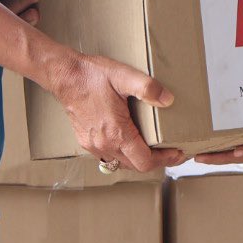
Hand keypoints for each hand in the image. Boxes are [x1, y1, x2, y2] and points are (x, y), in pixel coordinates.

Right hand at [49, 53, 182, 172]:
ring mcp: (93, 145)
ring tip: (154, 149)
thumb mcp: (124, 75)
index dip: (164, 160)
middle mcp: (104, 144)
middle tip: (171, 151)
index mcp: (116, 133)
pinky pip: (108, 156)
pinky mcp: (87, 141)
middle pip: (135, 166)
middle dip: (156, 161)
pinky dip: (123, 155)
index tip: (177, 153)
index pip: (145, 162)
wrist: (65, 76)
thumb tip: (168, 100)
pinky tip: (130, 142)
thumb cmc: (93, 76)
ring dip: (139, 159)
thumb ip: (147, 88)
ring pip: (121, 163)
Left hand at [195, 138, 242, 167]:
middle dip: (211, 151)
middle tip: (196, 147)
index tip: (194, 157)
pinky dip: (235, 137)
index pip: (224, 158)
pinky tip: (235, 132)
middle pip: (226, 153)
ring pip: (234, 146)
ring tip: (209, 139)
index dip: (209, 157)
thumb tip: (235, 152)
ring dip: (221, 145)